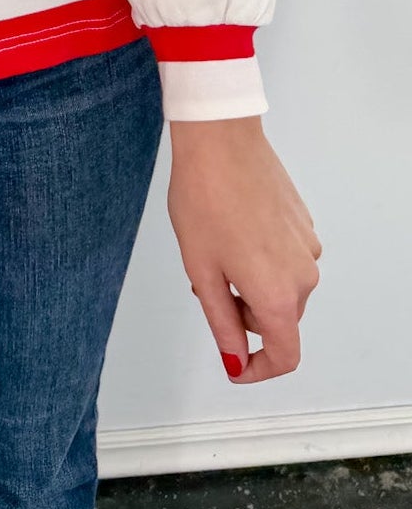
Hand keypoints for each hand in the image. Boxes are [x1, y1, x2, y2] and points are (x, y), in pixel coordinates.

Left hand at [167, 116, 321, 383]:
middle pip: (280, 319)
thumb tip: (236, 360)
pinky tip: (235, 227)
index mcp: (279, 295)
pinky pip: (286, 257)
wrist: (220, 139)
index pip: (286, 356)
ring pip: (282, 287)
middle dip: (244, 314)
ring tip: (216, 248)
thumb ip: (222, 322)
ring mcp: (308, 246)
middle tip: (206, 282)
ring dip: (252, 283)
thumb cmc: (204, 199)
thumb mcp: (202, 270)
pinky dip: (263, 258)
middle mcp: (304, 275)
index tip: (235, 361)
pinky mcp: (304, 223)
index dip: (259, 369)